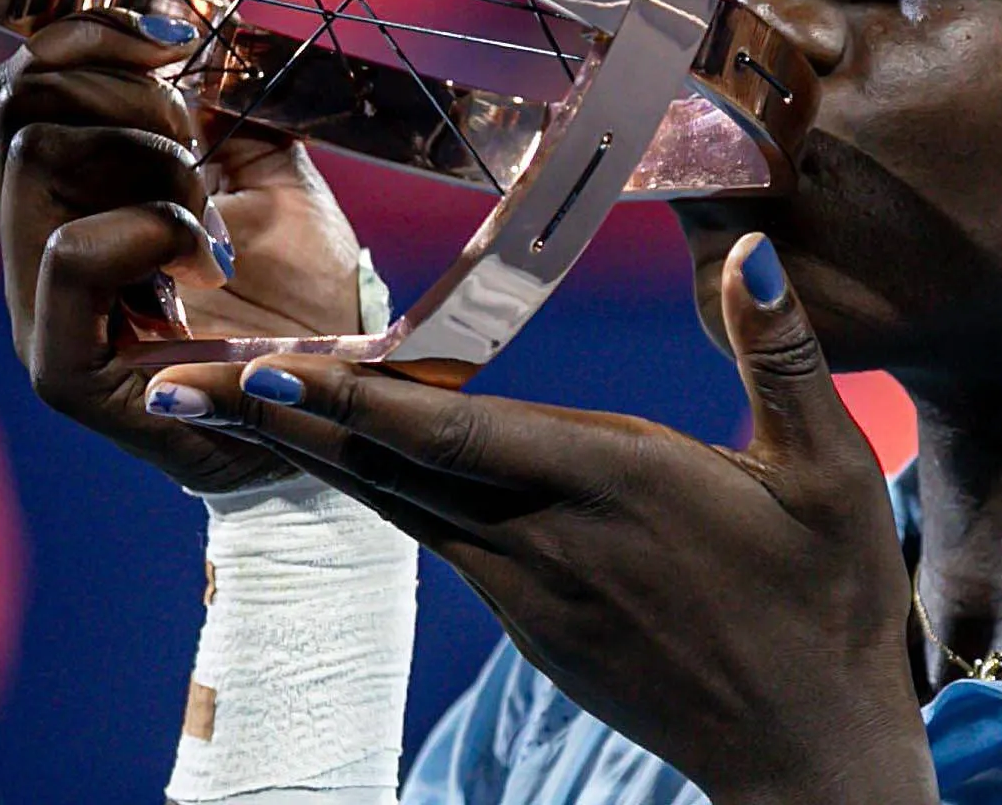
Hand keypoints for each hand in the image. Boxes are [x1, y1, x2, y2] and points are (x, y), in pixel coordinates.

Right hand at [0, 9, 366, 492]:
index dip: (87, 33)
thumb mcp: (263, 159)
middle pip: (22, 104)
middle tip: (204, 138)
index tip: (177, 30)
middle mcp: (33, 248)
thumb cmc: (301, 291)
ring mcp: (38, 311)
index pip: (21, 83)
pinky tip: (205, 260)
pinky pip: (66, 250)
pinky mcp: (62, 369)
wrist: (342, 399)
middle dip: (131, 94)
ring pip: (38, 157)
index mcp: (69, 194)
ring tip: (211, 217)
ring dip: (152, 161)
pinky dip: (150, 228)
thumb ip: (222, 78)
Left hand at [142, 234, 937, 804]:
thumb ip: (783, 355)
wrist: (808, 756)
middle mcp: (548, 541)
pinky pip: (435, 539)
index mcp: (615, 488)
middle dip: (279, 425)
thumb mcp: (833, 473)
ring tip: (223, 410)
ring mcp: (530, 592)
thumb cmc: (832, 605)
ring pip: (399, 506)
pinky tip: (341, 463)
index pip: (459, 434)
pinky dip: (374, 492)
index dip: (355, 402)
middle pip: (390, 471)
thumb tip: (749, 248)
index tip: (260, 373)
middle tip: (168, 390)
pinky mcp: (533, 625)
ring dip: (311, 454)